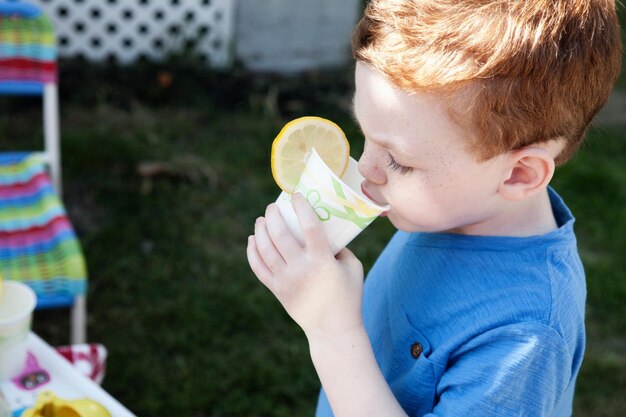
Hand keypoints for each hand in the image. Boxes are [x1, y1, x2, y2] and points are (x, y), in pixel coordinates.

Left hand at [247, 193, 364, 340]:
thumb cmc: (348, 295)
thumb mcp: (353, 267)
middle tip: (272, 207)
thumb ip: (341, 248)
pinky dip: (252, 251)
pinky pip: (258, 267)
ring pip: (265, 248)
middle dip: (273, 215)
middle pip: (280, 234)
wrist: (333, 329)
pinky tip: (252, 240)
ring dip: (260, 230)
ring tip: (261, 220)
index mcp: (322, 261)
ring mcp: (286, 280)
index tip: (296, 195)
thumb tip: (327, 230)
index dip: (301, 207)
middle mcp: (301, 269)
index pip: (309, 226)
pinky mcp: (277, 290)